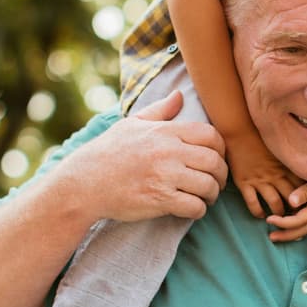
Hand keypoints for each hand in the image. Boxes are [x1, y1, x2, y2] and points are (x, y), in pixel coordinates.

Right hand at [66, 90, 227, 222]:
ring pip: (208, 185)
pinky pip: (194, 206)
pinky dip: (198, 210)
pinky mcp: (160, 200)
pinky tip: (192, 209)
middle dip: (221, 175)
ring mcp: (165, 176)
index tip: (217, 158)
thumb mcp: (132, 125)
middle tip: (217, 182)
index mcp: (165, 132)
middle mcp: (168, 151)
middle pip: (214, 161)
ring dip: (212, 194)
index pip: (210, 135)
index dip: (221, 149)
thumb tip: (179, 96)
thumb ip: (160, 111)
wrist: (84, 183)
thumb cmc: (108, 152)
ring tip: (207, 197)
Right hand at [225, 128, 302, 217]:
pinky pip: (253, 204)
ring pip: (274, 204)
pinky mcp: (245, 183)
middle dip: (296, 210)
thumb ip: (292, 156)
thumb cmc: (261, 136)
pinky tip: (261, 215)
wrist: (240, 129)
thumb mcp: (281, 146)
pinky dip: (258, 212)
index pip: (303, 186)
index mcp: (286, 166)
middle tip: (299, 217)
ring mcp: (260, 180)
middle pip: (291, 198)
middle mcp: (275, 175)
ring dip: (279, 214)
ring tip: (280, 218)